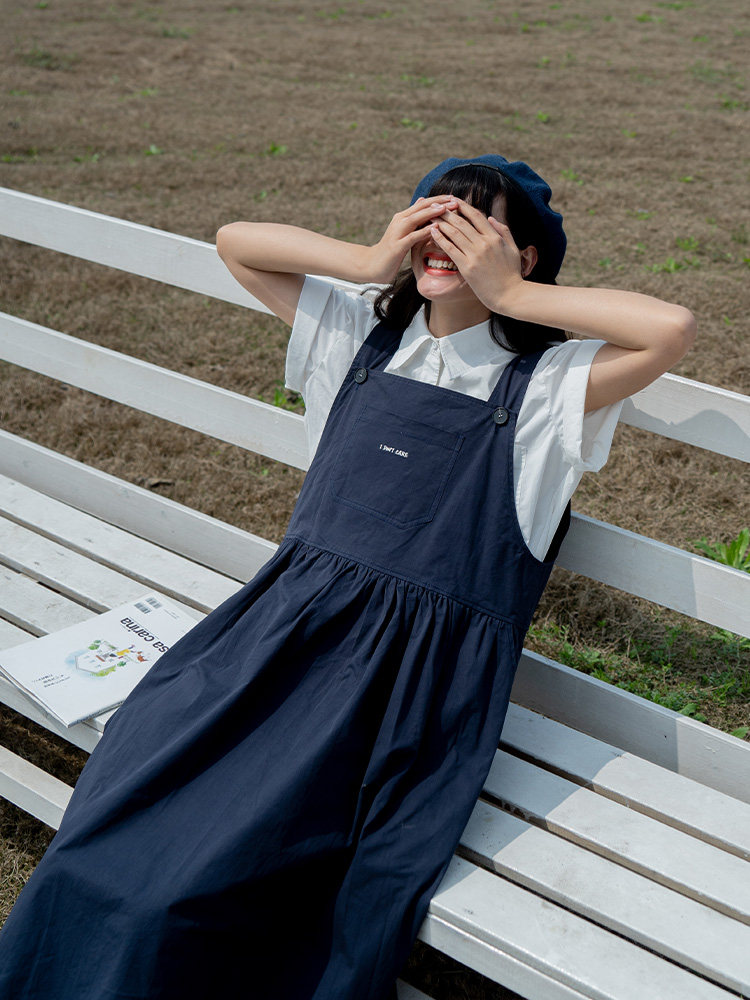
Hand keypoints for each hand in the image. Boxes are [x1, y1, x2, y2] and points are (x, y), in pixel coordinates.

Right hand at [368, 196, 458, 283]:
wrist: (373, 265)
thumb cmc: (392, 251)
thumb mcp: (404, 232)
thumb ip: (414, 218)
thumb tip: (423, 201)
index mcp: (402, 217)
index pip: (423, 204)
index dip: (438, 200)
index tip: (453, 197)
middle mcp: (399, 221)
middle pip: (420, 207)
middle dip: (438, 203)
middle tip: (455, 200)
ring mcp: (397, 233)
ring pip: (416, 218)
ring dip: (432, 213)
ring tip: (447, 209)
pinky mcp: (397, 246)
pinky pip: (412, 237)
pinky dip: (423, 231)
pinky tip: (435, 228)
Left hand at [428, 197, 525, 311]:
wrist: (511, 295)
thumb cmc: (512, 274)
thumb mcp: (513, 249)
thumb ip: (504, 231)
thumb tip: (491, 218)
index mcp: (495, 237)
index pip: (476, 216)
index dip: (463, 206)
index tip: (454, 200)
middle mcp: (484, 243)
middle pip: (462, 222)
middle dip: (448, 211)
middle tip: (436, 205)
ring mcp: (475, 255)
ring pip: (454, 233)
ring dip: (441, 222)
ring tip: (430, 216)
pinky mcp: (467, 267)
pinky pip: (451, 249)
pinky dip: (440, 238)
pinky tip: (432, 231)